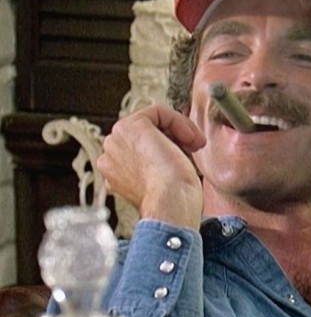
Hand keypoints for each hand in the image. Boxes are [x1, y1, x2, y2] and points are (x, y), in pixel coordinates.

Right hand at [97, 105, 205, 228]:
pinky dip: (178, 121)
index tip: (186, 156)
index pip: (141, 147)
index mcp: (115, 172)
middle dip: (173, 137)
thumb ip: (155, 165)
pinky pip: (158, 111)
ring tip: (194, 145)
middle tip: (193, 149)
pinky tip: (190, 138)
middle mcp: (110, 156)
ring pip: (152, 121)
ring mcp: (117, 141)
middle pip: (145, 133)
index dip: (166, 148)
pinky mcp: (131, 127)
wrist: (171, 205)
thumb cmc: (173, 203)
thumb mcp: (161, 182)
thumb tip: (169, 153)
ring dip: (178, 129)